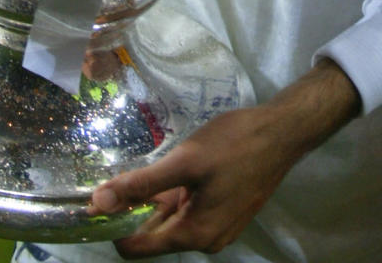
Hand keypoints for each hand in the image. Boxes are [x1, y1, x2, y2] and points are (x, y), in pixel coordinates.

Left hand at [89, 58, 360, 257]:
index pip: (135, 248)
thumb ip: (141, 184)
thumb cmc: (235, 144)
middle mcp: (206, 241)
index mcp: (194, 236)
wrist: (283, 132)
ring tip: (146, 170)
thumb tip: (98, 202)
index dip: (113, 226)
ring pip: (172, 222)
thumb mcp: (185, 160)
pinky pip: (190, 213)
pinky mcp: (226, 213)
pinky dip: (176, 197)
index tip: (98, 199)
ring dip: (155, 202)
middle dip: (134, 211)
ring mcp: (218, 229)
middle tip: (119, 178)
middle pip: (154, 236)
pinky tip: (173, 171)